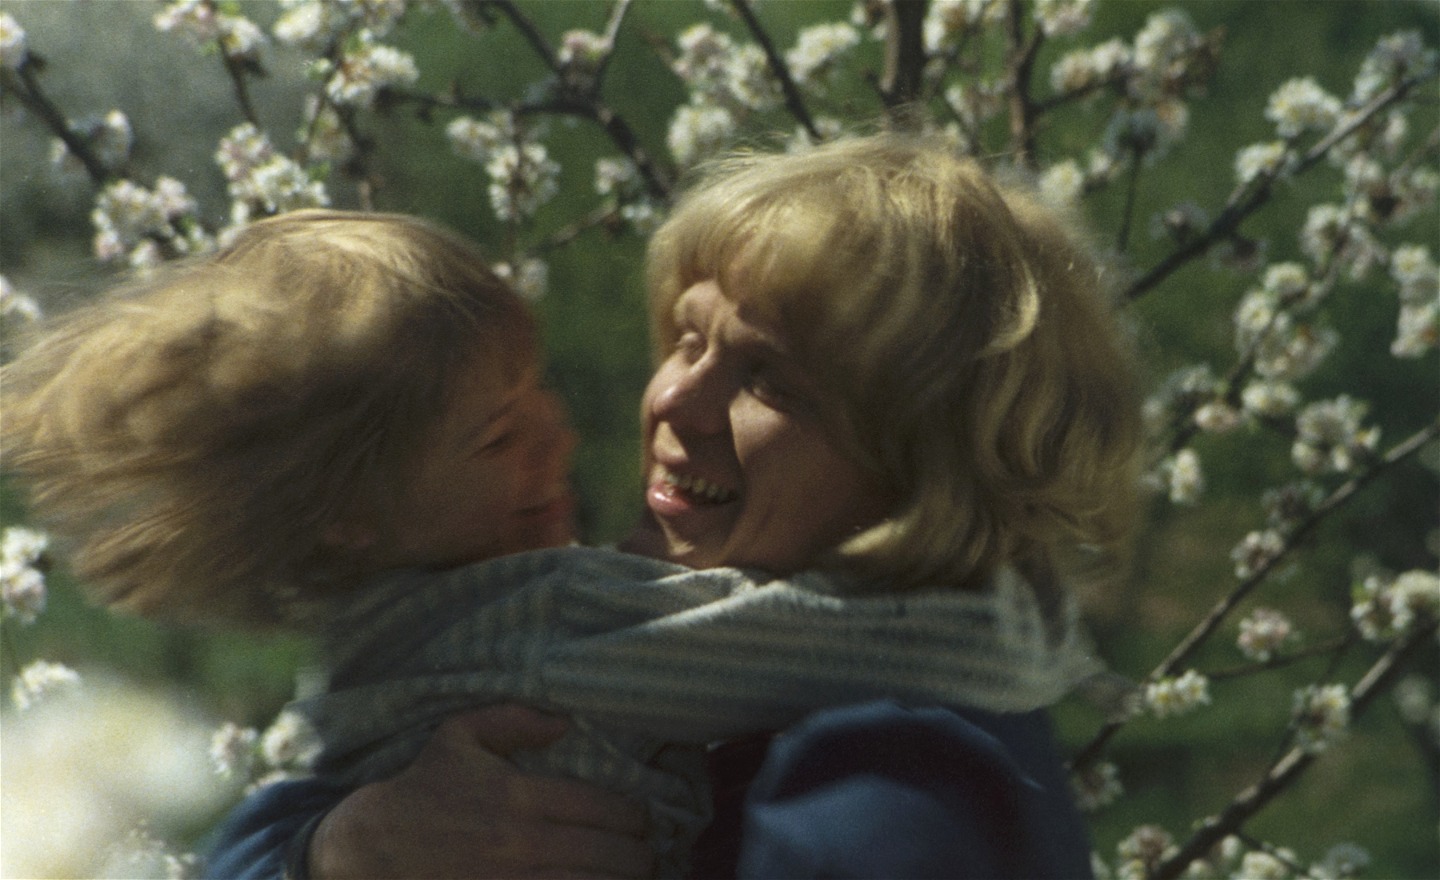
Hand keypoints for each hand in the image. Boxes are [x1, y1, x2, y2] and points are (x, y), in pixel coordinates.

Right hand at [307, 704, 654, 878]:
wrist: (368, 847)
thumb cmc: (421, 790)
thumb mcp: (458, 736)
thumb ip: (513, 720)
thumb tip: (564, 722)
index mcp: (520, 796)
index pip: (605, 808)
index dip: (635, 818)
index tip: (641, 822)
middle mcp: (522, 844)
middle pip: (611, 855)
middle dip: (640, 856)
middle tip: (646, 855)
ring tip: (634, 877)